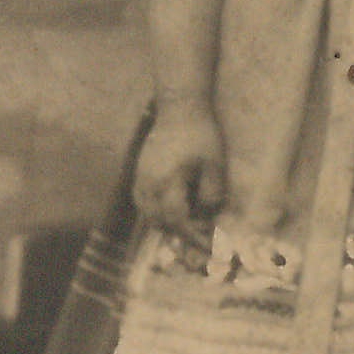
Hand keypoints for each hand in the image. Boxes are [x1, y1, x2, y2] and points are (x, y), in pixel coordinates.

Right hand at [134, 97, 226, 229]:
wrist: (179, 107)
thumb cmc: (201, 134)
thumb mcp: (214, 165)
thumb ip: (210, 193)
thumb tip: (206, 215)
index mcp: (167, 182)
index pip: (176, 220)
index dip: (192, 236)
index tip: (208, 245)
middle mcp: (148, 183)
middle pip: (158, 221)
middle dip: (178, 233)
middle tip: (199, 237)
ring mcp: (140, 176)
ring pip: (146, 213)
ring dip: (164, 223)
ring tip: (186, 225)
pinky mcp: (139, 170)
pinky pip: (141, 200)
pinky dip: (154, 211)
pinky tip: (170, 209)